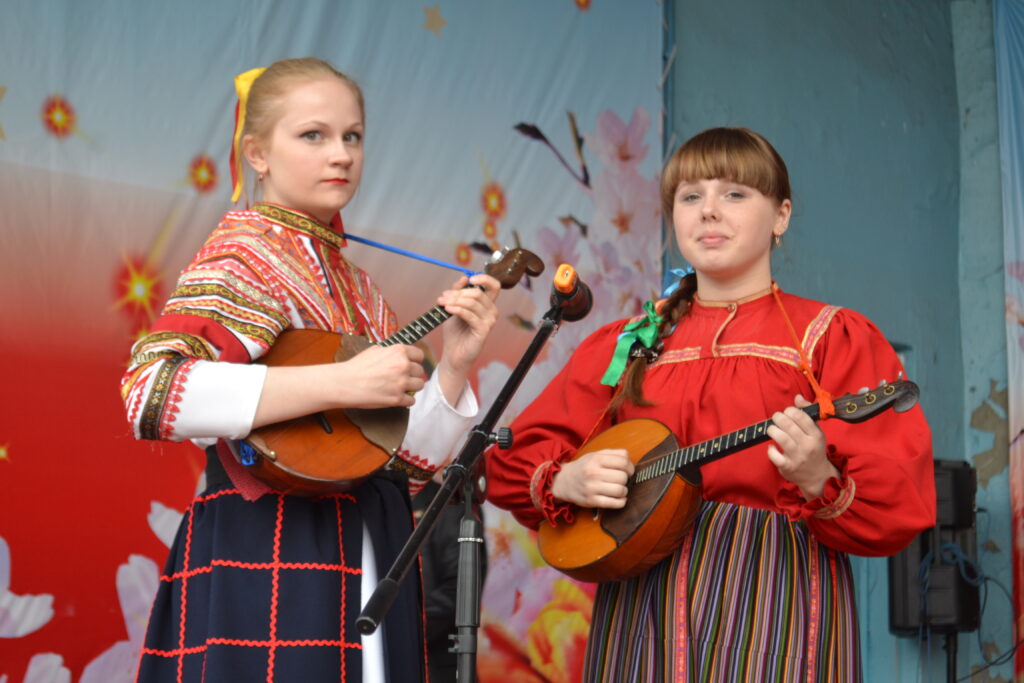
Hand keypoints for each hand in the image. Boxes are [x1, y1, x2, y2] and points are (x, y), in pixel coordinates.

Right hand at [331, 343, 425, 407]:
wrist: (345, 383)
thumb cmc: (357, 367)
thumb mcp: (375, 350)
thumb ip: (391, 352)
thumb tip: (400, 354)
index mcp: (398, 352)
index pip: (419, 355)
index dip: (415, 361)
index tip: (411, 365)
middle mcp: (403, 366)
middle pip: (420, 371)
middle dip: (412, 375)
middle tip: (402, 378)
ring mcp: (401, 383)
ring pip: (419, 385)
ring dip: (411, 387)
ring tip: (400, 387)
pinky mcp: (397, 399)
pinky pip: (412, 400)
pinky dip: (405, 400)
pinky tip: (396, 397)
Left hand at [435, 273, 499, 400]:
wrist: (453, 354)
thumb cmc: (455, 332)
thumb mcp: (454, 307)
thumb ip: (458, 292)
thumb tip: (464, 278)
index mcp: (486, 304)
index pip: (494, 286)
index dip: (484, 279)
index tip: (471, 278)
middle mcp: (491, 311)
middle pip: (478, 293)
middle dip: (458, 292)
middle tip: (443, 296)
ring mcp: (489, 322)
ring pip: (473, 302)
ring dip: (455, 300)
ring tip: (442, 303)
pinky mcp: (483, 331)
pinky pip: (470, 314)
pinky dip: (457, 309)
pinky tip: (448, 309)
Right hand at [551, 448, 634, 508]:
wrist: (563, 481)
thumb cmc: (584, 468)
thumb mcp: (595, 455)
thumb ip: (613, 454)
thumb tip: (630, 461)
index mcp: (596, 459)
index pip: (623, 462)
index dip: (630, 467)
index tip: (628, 471)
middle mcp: (593, 473)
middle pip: (623, 477)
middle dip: (626, 479)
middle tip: (621, 480)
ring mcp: (592, 488)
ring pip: (620, 490)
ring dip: (624, 491)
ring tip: (619, 489)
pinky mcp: (592, 501)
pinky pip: (615, 503)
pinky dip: (621, 502)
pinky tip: (619, 498)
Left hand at [765, 394, 836, 499]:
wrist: (818, 476)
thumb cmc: (814, 449)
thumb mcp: (816, 431)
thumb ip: (806, 413)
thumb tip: (797, 397)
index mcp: (816, 435)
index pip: (802, 417)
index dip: (790, 410)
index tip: (787, 412)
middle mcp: (808, 446)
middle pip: (789, 425)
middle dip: (778, 417)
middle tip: (776, 418)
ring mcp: (798, 457)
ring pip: (781, 438)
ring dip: (772, 430)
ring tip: (771, 429)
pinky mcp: (788, 467)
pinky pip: (774, 456)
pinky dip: (770, 449)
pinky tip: (772, 446)